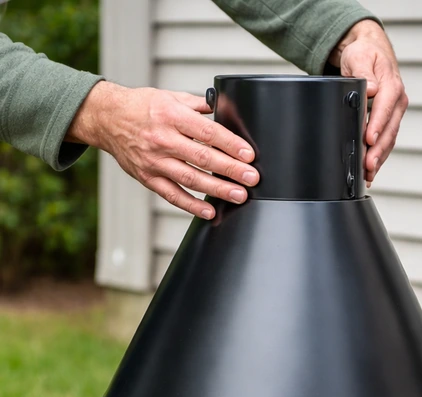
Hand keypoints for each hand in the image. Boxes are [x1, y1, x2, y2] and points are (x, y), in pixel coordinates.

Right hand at [67, 81, 258, 219]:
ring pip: (190, 178)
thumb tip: (226, 107)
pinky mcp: (147, 177)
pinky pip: (172, 194)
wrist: (106, 118)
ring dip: (217, 189)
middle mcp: (162, 139)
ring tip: (239, 195)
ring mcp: (154, 160)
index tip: (249, 155)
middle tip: (251, 178)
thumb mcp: (169, 97)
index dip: (230, 144)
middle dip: (230, 169)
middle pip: (202, 157)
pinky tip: (209, 211)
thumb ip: (198, 104)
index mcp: (171, 115)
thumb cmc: (142, 106)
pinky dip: (191, 205)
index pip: (206, 132)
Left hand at [329, 19, 406, 183]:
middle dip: (379, 150)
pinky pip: (386, 141)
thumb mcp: (361, 56)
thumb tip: (372, 88)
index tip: (369, 140)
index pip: (384, 109)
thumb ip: (365, 71)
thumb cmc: (365, 54)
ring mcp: (395, 113)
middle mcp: (397, 102)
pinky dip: (379, 157)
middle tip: (368, 166)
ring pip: (389, 140)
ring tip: (369, 174)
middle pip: (389, 130)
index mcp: (392, 85)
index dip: (377, 125)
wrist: (372, 52)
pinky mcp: (390, 121)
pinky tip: (371, 171)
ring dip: (380, 158)